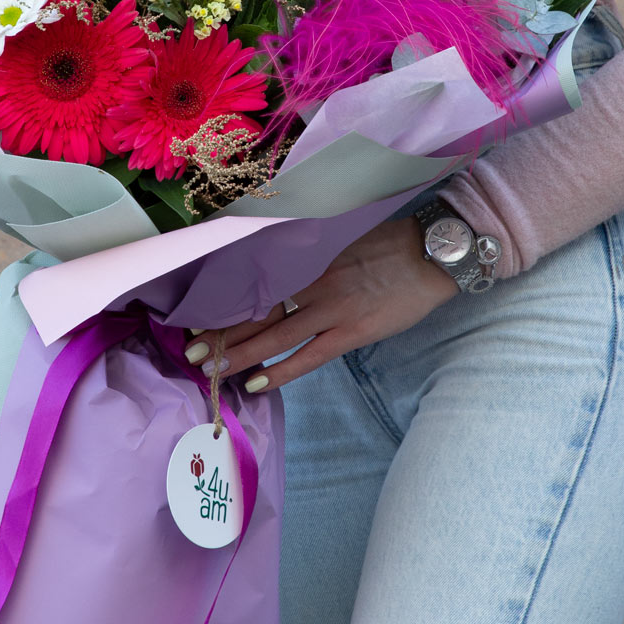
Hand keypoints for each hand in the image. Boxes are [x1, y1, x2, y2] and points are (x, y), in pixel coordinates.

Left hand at [185, 218, 458, 392]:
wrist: (434, 251)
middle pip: (257, 311)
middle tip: (189, 350)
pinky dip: (281, 371)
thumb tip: (280, 270)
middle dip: (222, 333)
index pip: (256, 284)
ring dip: (239, 354)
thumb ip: (311, 257)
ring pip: (275, 335)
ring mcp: (333, 308)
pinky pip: (310, 356)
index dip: (226, 303)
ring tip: (209, 371)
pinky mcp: (354, 331)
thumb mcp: (342, 240)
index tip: (196, 315)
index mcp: (309, 258)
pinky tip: (256, 384)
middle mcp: (313, 282)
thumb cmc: (390, 244)